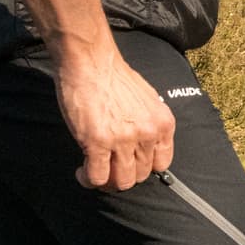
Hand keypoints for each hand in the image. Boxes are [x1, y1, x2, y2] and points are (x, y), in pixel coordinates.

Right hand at [57, 37, 177, 191]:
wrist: (91, 62)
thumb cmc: (114, 77)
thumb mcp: (147, 101)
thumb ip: (148, 125)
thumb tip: (141, 149)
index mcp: (162, 124)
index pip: (161, 164)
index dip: (143, 168)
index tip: (130, 165)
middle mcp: (147, 134)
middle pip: (140, 175)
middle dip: (123, 175)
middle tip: (108, 168)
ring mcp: (123, 140)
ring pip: (121, 181)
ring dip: (106, 181)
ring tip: (94, 171)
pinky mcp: (98, 143)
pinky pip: (97, 177)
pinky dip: (88, 179)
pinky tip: (82, 172)